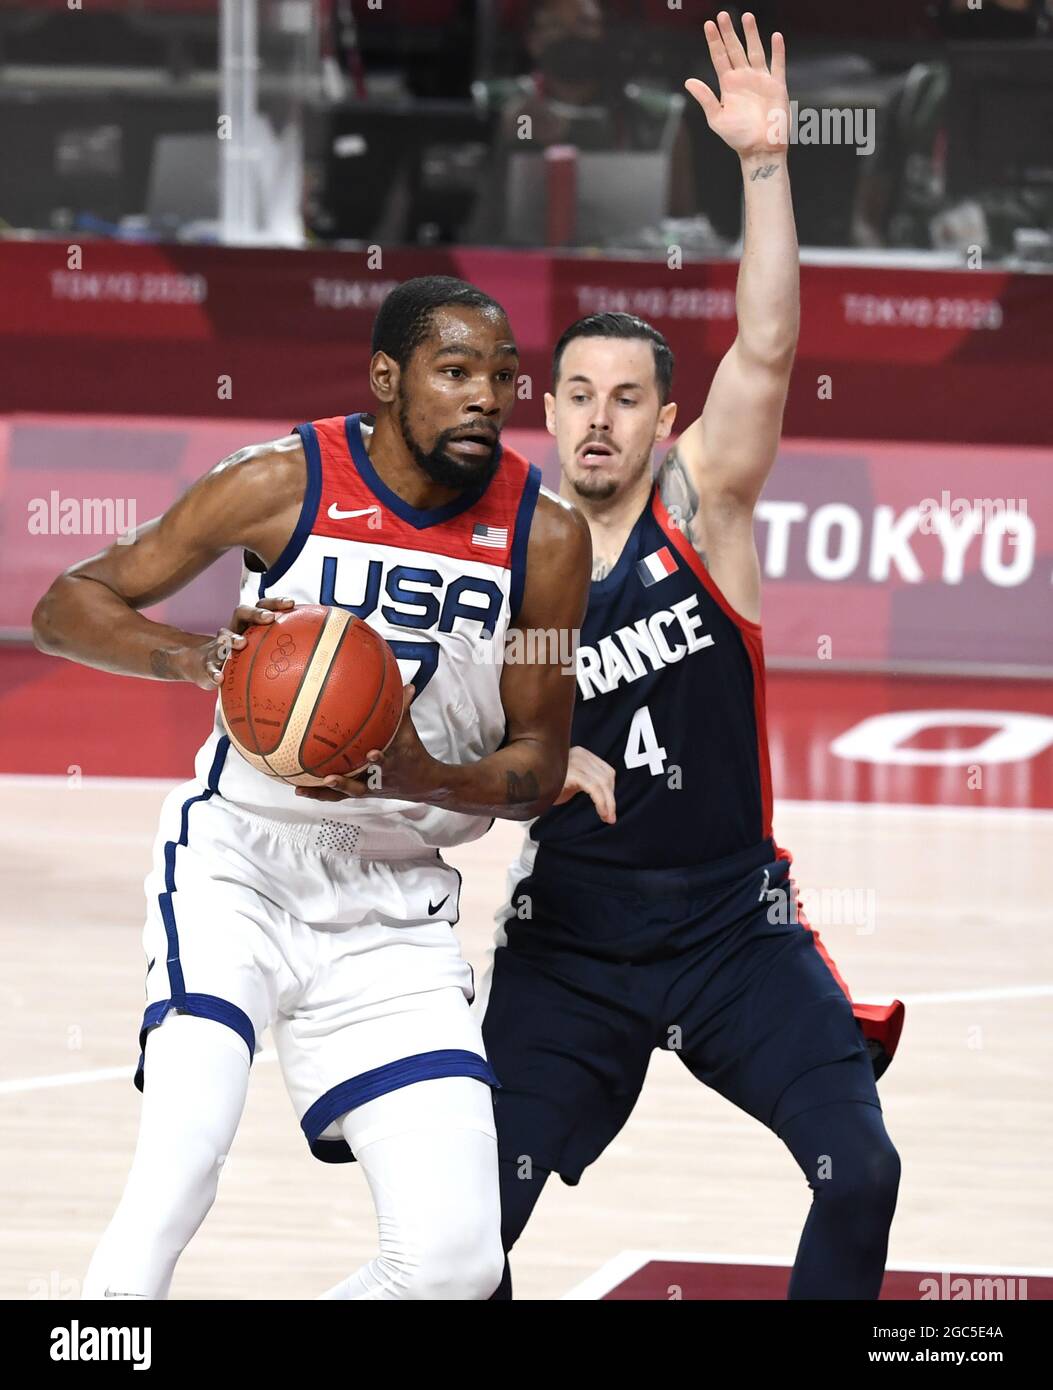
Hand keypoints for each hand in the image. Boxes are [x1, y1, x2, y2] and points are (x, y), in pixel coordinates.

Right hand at [178, 596, 295, 690]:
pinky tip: (219, 680)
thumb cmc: (241, 660)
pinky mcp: (207, 663)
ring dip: (232, 639)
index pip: (262, 607)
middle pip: (241, 612)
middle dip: (256, 613)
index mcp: (249, 625)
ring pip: (223, 637)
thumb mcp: (260, 654)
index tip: (292, 604)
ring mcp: (218, 646)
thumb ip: (284, 654)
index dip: (276, 602)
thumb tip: (321, 662)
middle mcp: (234, 630)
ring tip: (241, 645)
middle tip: (269, 618)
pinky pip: (209, 667)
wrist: (200, 665)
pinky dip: (214, 672)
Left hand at [295, 685, 439, 801]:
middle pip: (361, 785)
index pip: (387, 761)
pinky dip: (319, 793)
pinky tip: (300, 789)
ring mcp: (367, 788)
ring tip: (303, 788)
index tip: (372, 753)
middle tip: (328, 778)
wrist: (421, 783)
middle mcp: (378, 779)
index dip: (380, 759)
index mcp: (392, 763)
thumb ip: (403, 708)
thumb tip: (406, 685)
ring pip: (345, 793)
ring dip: (324, 792)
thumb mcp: (409, 732)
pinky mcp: (359, 791)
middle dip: (345, 783)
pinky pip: (338, 795)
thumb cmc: (412, 754)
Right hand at [553, 746, 615, 824]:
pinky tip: (602, 813)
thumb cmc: (548, 786)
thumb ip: (587, 782)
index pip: (606, 771)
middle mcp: (580, 754)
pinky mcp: (572, 772)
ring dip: (608, 803)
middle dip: (611, 799)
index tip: (610, 808)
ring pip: (602, 783)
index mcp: (581, 754)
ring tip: (607, 818)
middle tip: (610, 817)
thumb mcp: (572, 781)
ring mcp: (576, 761)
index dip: (611, 791)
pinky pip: (594, 788)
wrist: (526, 788)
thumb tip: (607, 796)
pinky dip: (601, 802)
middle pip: (607, 777)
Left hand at [685, 11, 788, 160]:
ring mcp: (760, 80)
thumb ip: (705, 98)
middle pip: (735, 49)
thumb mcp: (716, 118)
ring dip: (751, 34)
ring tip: (747, 16)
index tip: (708, 24)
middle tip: (723, 14)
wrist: (759, 149)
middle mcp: (744, 78)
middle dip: (729, 32)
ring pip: (755, 51)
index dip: (714, 41)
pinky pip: (778, 64)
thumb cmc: (737, 137)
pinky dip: (777, 51)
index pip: (719, 57)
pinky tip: (775, 36)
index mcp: (728, 85)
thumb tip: (688, 81)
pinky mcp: (777, 85)